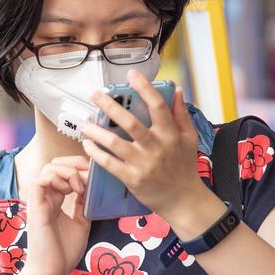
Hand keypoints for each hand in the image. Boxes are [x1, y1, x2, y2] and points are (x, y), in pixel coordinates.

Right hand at [21, 155, 91, 274]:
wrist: (51, 272)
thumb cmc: (64, 252)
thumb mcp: (81, 223)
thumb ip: (83, 206)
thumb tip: (90, 190)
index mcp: (55, 201)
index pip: (63, 172)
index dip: (79, 168)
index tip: (95, 177)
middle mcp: (46, 197)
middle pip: (55, 164)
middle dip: (75, 163)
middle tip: (90, 174)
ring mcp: (39, 201)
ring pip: (48, 168)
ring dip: (68, 171)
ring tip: (80, 186)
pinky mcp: (35, 206)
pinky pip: (41, 180)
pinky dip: (57, 178)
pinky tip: (71, 190)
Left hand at [80, 70, 206, 222]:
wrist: (183, 200)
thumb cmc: (185, 167)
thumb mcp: (189, 139)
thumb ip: (181, 114)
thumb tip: (176, 90)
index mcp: (170, 135)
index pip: (157, 106)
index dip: (145, 88)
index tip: (132, 74)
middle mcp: (156, 147)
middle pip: (130, 123)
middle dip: (110, 106)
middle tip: (95, 94)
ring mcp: (143, 164)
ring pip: (115, 143)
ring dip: (97, 131)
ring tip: (85, 122)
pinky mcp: (132, 179)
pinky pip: (110, 163)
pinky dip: (96, 153)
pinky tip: (87, 144)